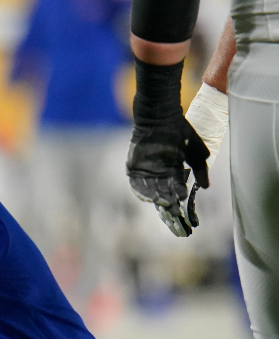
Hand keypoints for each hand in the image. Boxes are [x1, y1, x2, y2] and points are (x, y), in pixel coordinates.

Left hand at [127, 114, 208, 236]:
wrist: (160, 117)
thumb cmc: (180, 133)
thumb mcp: (196, 152)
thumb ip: (201, 169)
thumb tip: (206, 187)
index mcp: (174, 174)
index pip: (177, 195)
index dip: (181, 207)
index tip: (187, 219)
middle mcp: (159, 176)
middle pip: (164, 198)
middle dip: (170, 210)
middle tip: (176, 221)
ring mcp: (146, 172)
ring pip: (152, 192)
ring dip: (158, 201)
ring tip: (166, 208)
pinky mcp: (134, 168)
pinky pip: (136, 184)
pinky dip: (142, 191)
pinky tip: (150, 199)